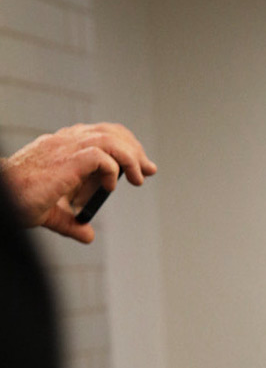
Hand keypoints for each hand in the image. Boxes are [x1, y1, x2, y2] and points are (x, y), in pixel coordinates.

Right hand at [1, 122, 155, 242]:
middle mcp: (63, 142)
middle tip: (148, 170)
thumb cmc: (18, 201)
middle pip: (108, 132)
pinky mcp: (65, 161)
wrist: (2, 197)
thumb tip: (88, 235)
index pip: (98, 134)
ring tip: (139, 178)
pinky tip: (112, 186)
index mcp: (61, 147)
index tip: (140, 165)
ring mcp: (64, 149)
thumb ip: (71, 223)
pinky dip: (113, 170)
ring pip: (108, 140)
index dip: (124, 145)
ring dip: (130, 158)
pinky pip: (100, 156)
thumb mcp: (50, 213)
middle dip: (134, 149)